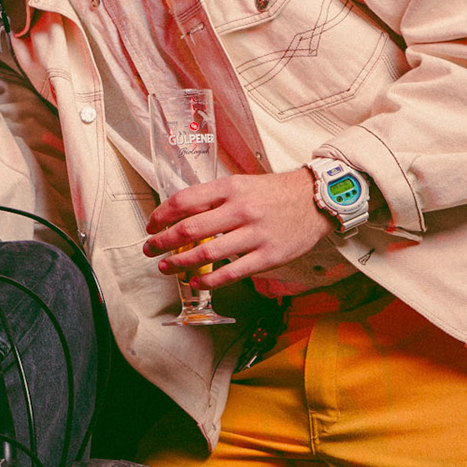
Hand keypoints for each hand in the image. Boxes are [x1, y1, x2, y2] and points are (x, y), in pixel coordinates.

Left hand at [142, 167, 330, 288]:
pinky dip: (209, 281)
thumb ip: (213, 197)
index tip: (150, 226)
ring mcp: (255, 234)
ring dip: (179, 263)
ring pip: (207, 254)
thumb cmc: (274, 193)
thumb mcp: (241, 184)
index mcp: (230, 188)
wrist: (317, 199)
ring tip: (166, 267)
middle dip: (162, 242)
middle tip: (149, 249)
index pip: (184, 201)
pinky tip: (196, 282)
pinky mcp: (269, 256)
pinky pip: (232, 272)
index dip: (160, 215)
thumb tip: (178, 214)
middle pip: (189, 229)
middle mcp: (240, 210)